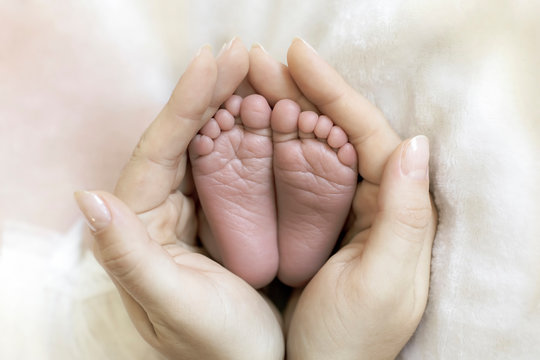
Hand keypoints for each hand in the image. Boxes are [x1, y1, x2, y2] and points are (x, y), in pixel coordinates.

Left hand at [75, 39, 283, 359]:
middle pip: (187, 137)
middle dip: (214, 91)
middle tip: (244, 52)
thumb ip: (128, 257)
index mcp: (143, 226)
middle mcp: (165, 209)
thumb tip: (89, 197)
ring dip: (238, 106)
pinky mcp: (229, 214)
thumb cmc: (216, 347)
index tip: (211, 59)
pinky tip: (275, 113)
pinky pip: (240, 165)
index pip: (160, 150)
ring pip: (215, 145)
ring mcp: (200, 208)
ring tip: (264, 72)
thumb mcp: (174, 306)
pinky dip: (257, 136)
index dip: (185, 102)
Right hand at [249, 39, 436, 358]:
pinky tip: (248, 128)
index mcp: (395, 208)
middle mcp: (370, 201)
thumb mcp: (385, 282)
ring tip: (247, 84)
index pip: (368, 133)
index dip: (333, 90)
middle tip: (258, 61)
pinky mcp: (310, 223)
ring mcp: (337, 210)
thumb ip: (407, 214)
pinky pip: (292, 175)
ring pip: (310, 147)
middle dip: (298, 91)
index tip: (296, 55)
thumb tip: (416, 142)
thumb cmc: (352, 339)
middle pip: (335, 131)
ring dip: (281, 112)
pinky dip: (271, 148)